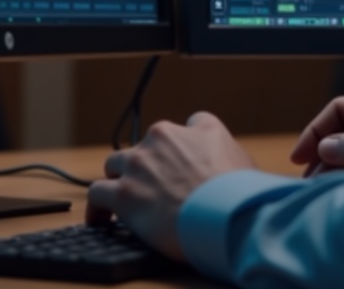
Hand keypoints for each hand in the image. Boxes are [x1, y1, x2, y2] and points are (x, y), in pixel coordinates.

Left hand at [86, 111, 255, 260]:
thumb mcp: (245, 160)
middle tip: (155, 190)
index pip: (187, 126)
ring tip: (124, 202)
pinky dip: (97, 206)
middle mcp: (164, 138)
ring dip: (119, 180)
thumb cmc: (240, 194)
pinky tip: (101, 218)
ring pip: (115, 165)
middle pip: (144, 145)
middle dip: (146, 165)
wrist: (226, 217)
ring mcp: (140, 164)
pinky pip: (97, 193)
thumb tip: (224, 162)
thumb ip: (227, 152)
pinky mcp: (123, 193)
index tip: (183, 163)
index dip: (184, 147)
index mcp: (198, 128)